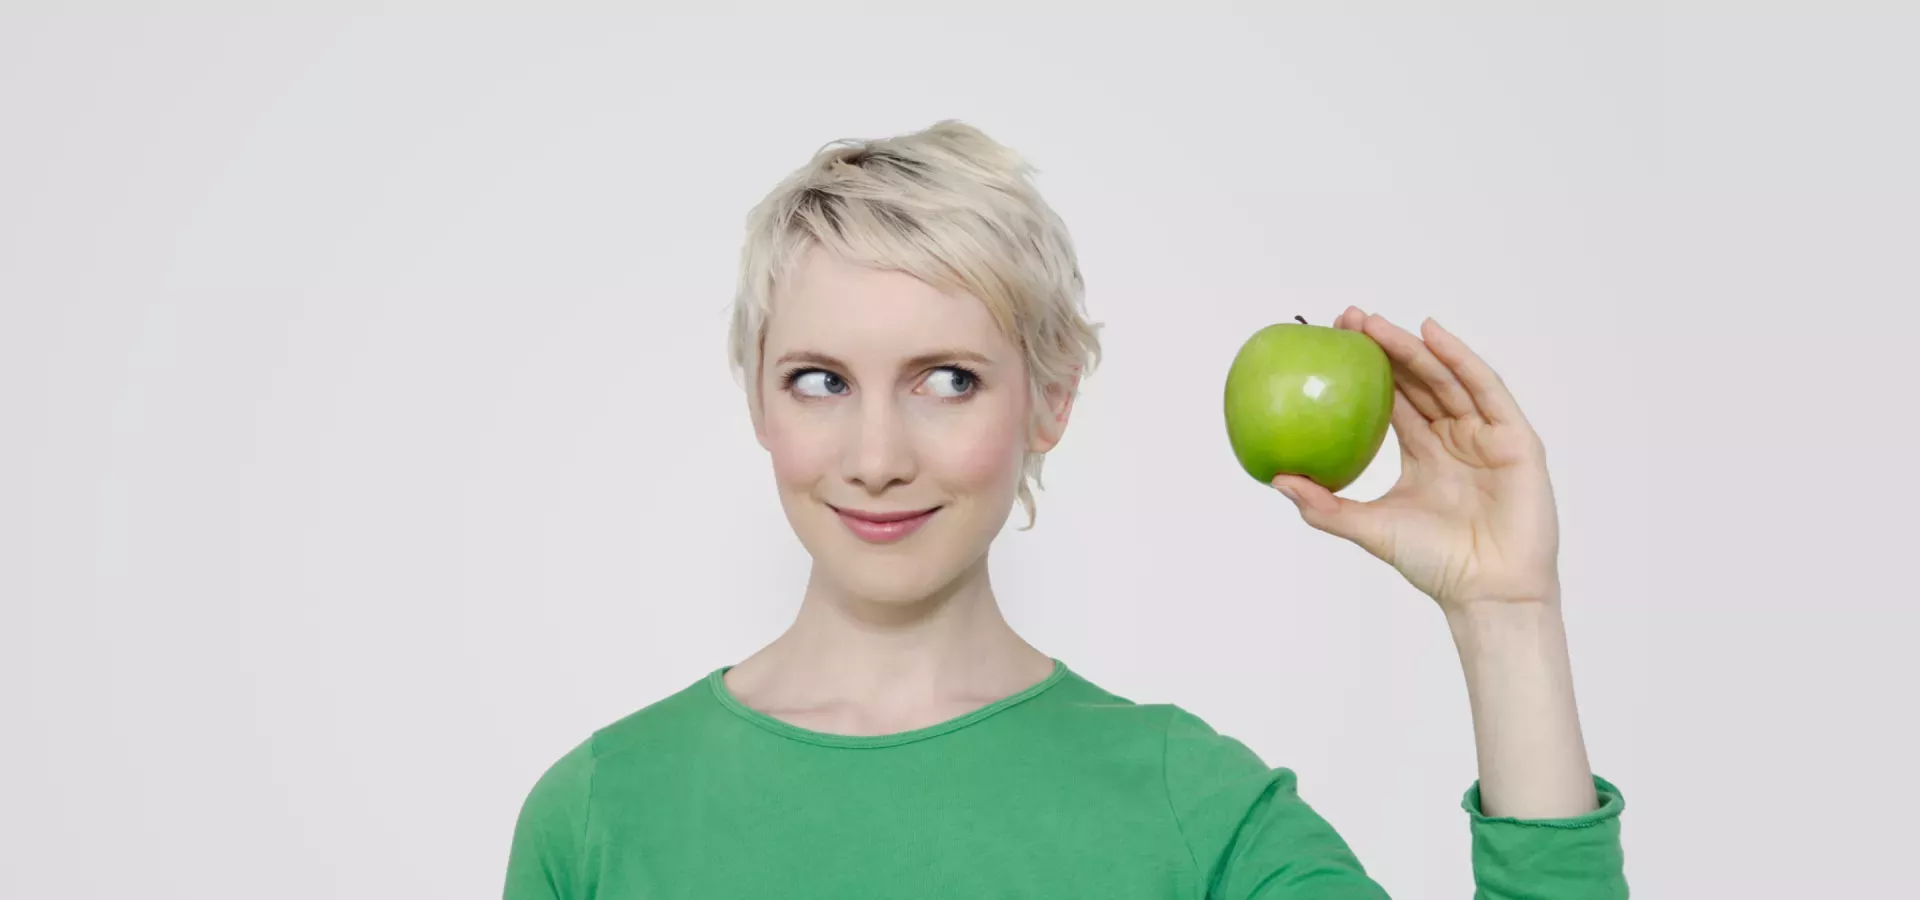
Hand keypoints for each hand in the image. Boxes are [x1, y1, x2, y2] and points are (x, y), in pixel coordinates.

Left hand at [1270, 307, 1558, 611]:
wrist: (1487, 592)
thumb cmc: (1434, 564)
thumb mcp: (1369, 527)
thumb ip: (1324, 505)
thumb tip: (1275, 478)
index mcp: (1424, 452)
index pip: (1392, 399)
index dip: (1365, 370)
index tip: (1331, 345)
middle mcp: (1454, 437)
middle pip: (1418, 380)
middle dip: (1384, 347)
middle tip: (1346, 320)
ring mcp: (1486, 435)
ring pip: (1446, 379)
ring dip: (1413, 348)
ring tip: (1375, 324)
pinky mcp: (1515, 439)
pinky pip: (1486, 390)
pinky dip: (1461, 359)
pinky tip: (1433, 334)